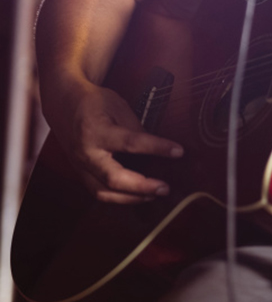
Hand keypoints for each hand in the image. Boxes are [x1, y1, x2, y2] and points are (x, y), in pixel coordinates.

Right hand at [61, 82, 183, 203]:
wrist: (64, 104)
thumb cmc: (94, 102)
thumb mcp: (118, 105)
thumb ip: (135, 128)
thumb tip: (154, 150)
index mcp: (96, 130)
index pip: (131, 143)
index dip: (157, 148)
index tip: (178, 151)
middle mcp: (86, 152)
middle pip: (113, 179)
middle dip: (141, 187)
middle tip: (165, 188)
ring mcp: (80, 166)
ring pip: (103, 193)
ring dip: (131, 199)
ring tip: (154, 194)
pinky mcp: (80, 174)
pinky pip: (99, 192)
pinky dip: (119, 197)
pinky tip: (137, 195)